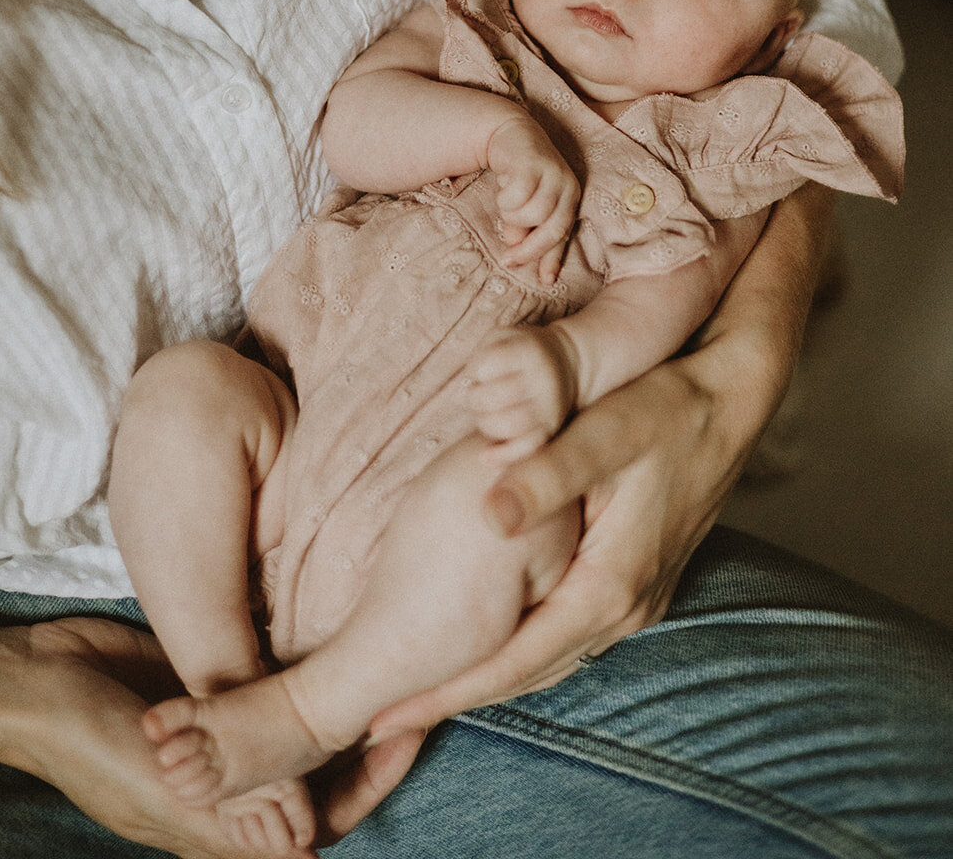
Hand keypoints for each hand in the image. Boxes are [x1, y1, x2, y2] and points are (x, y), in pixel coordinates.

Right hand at [3, 618, 423, 856]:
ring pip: (297, 721)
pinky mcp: (209, 679)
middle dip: (363, 733)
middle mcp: (234, 779)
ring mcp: (224, 728)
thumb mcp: (163, 788)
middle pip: (319, 767)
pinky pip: (265, 680)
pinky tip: (328, 625)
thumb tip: (308, 845)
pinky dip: (294, 666)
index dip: (365, 785)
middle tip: (412, 678)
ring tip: (382, 648)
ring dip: (333, 696)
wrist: (31, 682)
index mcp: (223, 823)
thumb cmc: (88, 743)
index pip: (317, 821)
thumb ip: (232, 811)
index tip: (409, 732)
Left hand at [367, 188, 826, 733]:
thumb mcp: (605, 431)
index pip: (516, 661)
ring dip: (492, 678)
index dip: (449, 692)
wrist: (735, 399)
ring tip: (425, 691)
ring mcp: (640, 599)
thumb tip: (489, 513)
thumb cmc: (667, 407)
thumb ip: (548, 473)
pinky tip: (492, 640)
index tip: (389, 717)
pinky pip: (571, 635)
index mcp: (611, 583)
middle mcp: (628, 607)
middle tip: (387, 722)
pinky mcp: (640, 582)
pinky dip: (524, 649)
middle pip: (530, 674)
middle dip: (458, 697)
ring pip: (552, 658)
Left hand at [464, 325, 576, 457]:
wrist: (566, 364)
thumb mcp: (503, 336)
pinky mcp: (550, 431)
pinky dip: (502, 456)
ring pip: (506, 426)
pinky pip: (525, 449)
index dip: (474, 371)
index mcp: (529, 351)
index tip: (480, 372)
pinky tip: (485, 457)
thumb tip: (467, 387)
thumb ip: (481, 354)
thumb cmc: (522, 351)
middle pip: (492, 398)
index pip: (486, 365)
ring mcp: (548, 408)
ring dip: (484, 423)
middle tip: (477, 396)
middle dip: (474, 399)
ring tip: (485, 414)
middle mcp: (542, 380)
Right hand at [485, 115, 579, 282]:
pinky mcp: (533, 162)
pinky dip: (505, 200)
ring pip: (533, 214)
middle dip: (529, 250)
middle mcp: (567, 186)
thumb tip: (516, 250)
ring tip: (505, 208)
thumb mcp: (527, 204)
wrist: (509, 133)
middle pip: (552, 228)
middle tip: (507, 260)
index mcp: (570, 198)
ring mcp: (553, 173)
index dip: (553, 259)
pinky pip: (517, 196)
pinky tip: (502, 189)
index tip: (545, 281)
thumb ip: (527, 228)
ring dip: (513, 218)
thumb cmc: (520, 174)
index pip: (564, 234)